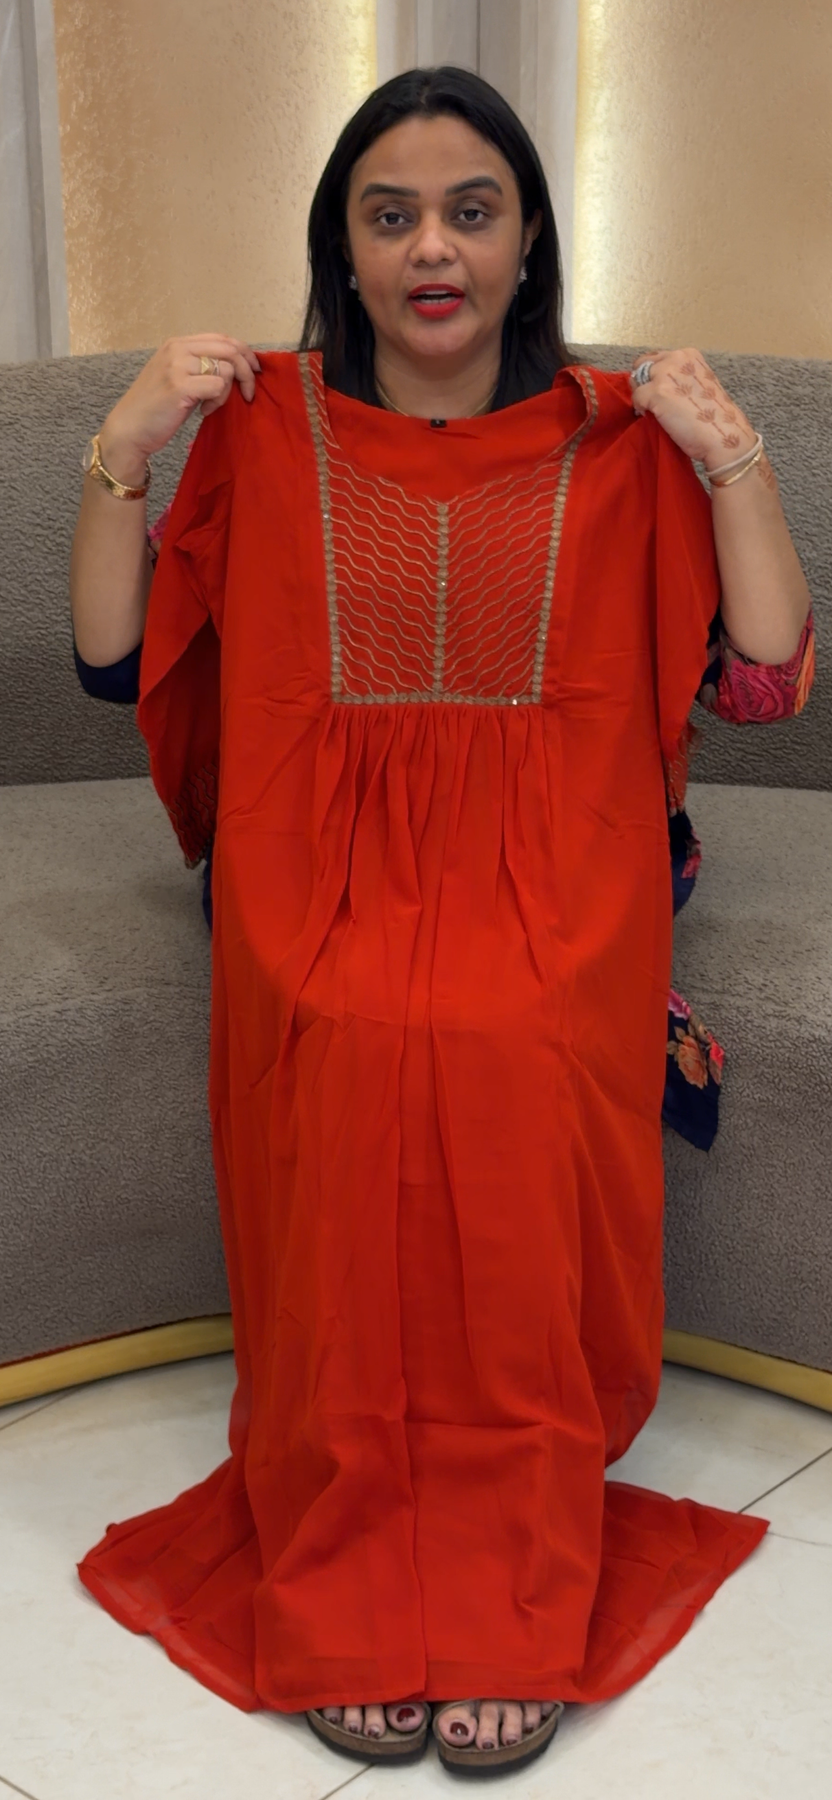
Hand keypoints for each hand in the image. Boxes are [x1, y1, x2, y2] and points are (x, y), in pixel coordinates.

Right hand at [98, 335, 260, 482]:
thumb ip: (201, 367)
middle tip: (248, 393)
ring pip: (227, 369)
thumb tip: (237, 368)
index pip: (222, 338)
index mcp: (178, 344)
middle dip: (247, 372)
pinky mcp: (180, 386)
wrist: (129, 429)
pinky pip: (218, 386)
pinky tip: (203, 412)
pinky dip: (218, 402)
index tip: (254, 371)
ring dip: (227, 393)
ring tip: (210, 406)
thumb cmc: (155, 409)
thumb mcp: (178, 378)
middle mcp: (177, 349)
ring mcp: (178, 366)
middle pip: (230, 349)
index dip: (245, 353)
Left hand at [629, 348, 756, 471]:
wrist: (722, 434)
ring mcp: (664, 374)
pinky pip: (636, 398)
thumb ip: (681, 377)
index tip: (657, 389)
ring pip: (636, 380)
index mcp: (688, 355)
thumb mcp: (700, 383)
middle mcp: (676, 358)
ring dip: (640, 395)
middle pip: (642, 365)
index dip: (653, 375)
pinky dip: (640, 409)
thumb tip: (659, 383)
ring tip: (652, 410)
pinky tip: (652, 418)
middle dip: (643, 382)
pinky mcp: (656, 393)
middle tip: (650, 401)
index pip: (657, 358)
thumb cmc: (714, 415)